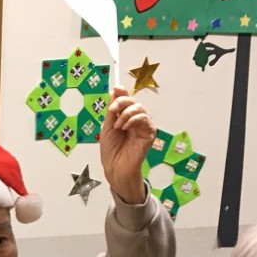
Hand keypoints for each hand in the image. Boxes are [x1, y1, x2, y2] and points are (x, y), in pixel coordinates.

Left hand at [99, 87, 155, 205]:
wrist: (115, 167)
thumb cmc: (111, 151)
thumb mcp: (107, 127)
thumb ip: (112, 110)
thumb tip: (114, 91)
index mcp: (124, 118)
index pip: (126, 100)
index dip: (123, 93)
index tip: (117, 89)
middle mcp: (135, 120)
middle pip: (133, 101)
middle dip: (122, 102)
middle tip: (113, 109)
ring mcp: (142, 126)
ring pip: (140, 108)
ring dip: (126, 113)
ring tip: (118, 125)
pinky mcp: (149, 133)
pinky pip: (145, 119)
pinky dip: (134, 119)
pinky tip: (125, 127)